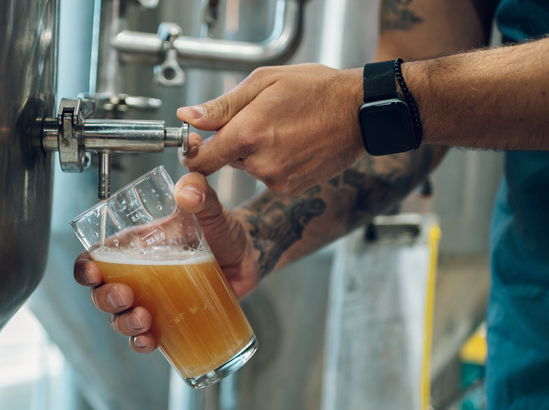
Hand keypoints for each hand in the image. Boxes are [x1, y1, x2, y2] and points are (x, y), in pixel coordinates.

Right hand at [73, 172, 258, 352]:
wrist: (248, 255)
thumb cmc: (222, 229)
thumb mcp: (209, 207)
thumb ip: (199, 190)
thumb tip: (188, 191)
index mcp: (134, 246)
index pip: (94, 258)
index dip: (85, 269)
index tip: (94, 273)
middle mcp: (137, 274)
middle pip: (101, 293)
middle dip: (105, 299)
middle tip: (126, 296)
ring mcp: (152, 299)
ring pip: (119, 318)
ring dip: (123, 324)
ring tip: (143, 319)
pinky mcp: (170, 318)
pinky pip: (145, 336)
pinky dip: (141, 343)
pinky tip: (149, 340)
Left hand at [177, 63, 365, 195]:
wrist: (359, 113)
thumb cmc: (316, 90)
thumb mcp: (264, 82)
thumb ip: (221, 105)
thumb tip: (188, 118)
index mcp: (247, 133)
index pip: (200, 159)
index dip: (193, 152)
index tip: (196, 143)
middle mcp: (259, 162)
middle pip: (226, 159)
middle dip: (235, 141)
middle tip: (262, 118)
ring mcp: (276, 179)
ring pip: (248, 166)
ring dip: (256, 151)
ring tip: (284, 128)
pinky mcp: (290, 188)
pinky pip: (267, 175)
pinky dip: (273, 162)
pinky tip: (294, 144)